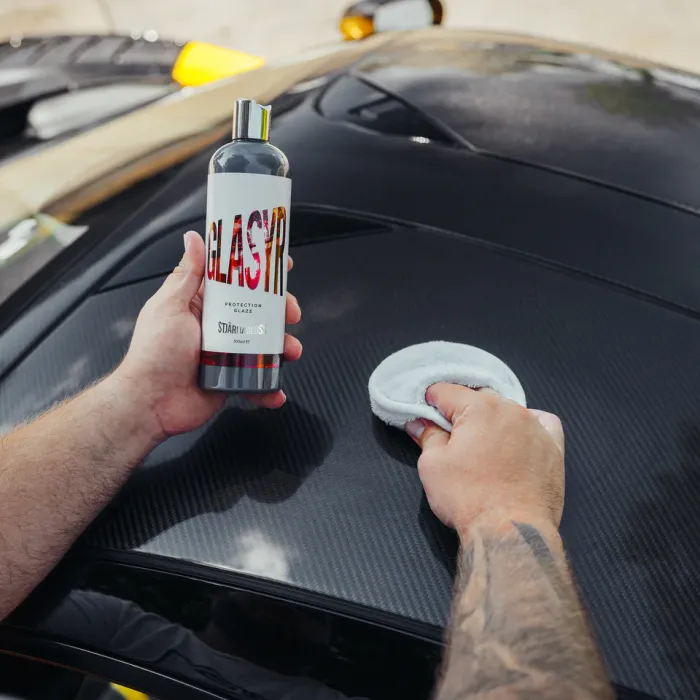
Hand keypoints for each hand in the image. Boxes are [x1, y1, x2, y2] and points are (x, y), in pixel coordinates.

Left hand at [114, 230, 302, 439]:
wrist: (151, 403)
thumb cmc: (154, 353)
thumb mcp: (170, 306)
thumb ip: (187, 274)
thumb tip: (193, 239)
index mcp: (202, 304)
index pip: (235, 280)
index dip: (259, 272)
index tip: (281, 265)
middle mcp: (217, 326)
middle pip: (258, 312)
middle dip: (280, 311)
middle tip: (291, 313)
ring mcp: (227, 353)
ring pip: (264, 345)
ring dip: (282, 348)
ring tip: (290, 351)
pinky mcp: (231, 379)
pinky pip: (256, 381)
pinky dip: (269, 387)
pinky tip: (275, 391)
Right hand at [406, 384, 564, 535]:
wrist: (511, 532)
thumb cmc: (471, 500)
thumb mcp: (433, 466)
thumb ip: (427, 437)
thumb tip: (420, 424)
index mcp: (478, 408)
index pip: (446, 391)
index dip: (430, 403)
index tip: (425, 416)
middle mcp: (510, 410)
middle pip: (478, 398)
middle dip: (461, 412)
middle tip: (450, 437)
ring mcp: (535, 427)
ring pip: (508, 409)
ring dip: (492, 420)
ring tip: (481, 446)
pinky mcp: (553, 448)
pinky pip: (542, 423)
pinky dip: (528, 426)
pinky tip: (517, 439)